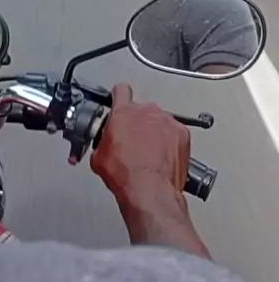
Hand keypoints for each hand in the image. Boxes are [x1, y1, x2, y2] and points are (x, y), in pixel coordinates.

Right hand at [91, 84, 190, 198]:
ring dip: (155, 132)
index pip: (121, 90)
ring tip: (150, 153)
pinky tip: (163, 157)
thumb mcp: (99, 156)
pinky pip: (175, 133)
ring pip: (159, 121)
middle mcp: (147, 111)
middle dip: (138, 123)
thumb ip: (102, 141)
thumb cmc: (126, 175)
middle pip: (142, 109)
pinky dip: (170, 142)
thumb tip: (103, 145)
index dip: (119, 96)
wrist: (150, 191)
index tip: (119, 100)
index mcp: (124, 112)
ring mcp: (166, 121)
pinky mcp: (182, 133)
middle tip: (133, 141)